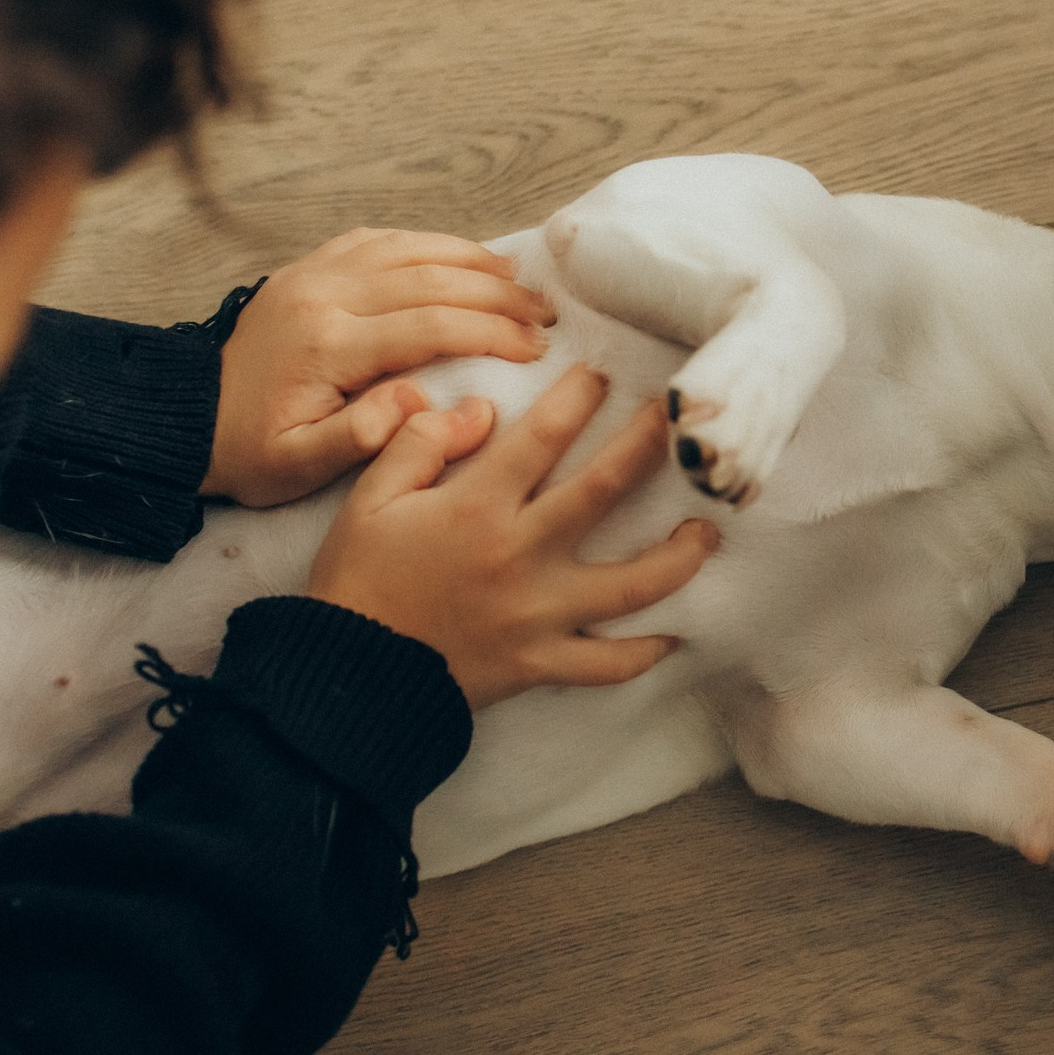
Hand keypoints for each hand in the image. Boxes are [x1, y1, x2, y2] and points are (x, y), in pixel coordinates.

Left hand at [202, 229, 556, 507]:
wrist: (187, 416)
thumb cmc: (251, 451)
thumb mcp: (297, 466)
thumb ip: (358, 436)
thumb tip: (416, 400)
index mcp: (328, 345)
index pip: (430, 325)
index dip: (491, 332)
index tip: (535, 348)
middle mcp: (325, 295)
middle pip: (430, 278)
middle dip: (498, 294)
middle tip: (545, 314)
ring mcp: (315, 273)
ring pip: (409, 247)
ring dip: (471, 260)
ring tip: (520, 281)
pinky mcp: (309, 267)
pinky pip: (378, 239)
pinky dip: (427, 242)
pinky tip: (461, 257)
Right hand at [305, 369, 718, 707]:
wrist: (345, 678)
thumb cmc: (355, 581)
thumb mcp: (369, 498)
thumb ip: (421, 442)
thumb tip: (481, 410)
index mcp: (477, 507)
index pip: (544, 436)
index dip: (580, 397)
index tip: (603, 376)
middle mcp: (520, 556)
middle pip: (606, 490)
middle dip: (650, 447)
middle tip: (679, 421)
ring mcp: (538, 615)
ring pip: (634, 584)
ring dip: (681, 554)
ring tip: (708, 529)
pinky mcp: (542, 664)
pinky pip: (608, 663)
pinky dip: (645, 651)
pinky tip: (673, 632)